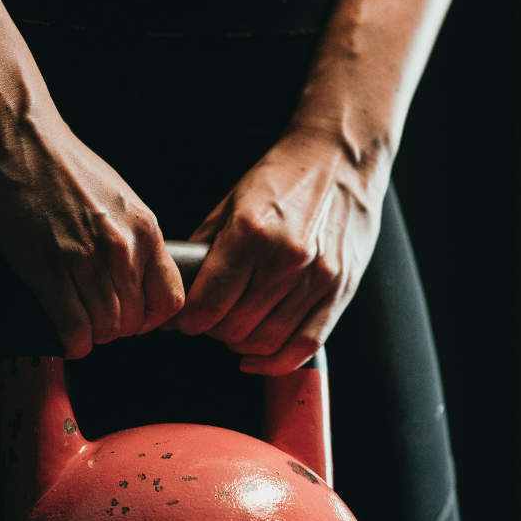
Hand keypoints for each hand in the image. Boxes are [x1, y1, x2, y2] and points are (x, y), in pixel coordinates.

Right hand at [0, 109, 183, 358]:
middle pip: (135, 322)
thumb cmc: (60, 163)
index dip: (150, 318)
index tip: (132, 316)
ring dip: (91, 335)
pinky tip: (63, 331)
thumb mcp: (117, 198)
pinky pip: (74, 331)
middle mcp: (122, 249)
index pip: (171, 300)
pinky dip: (70, 341)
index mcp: (145, 229)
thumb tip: (135, 277)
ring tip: (76, 320)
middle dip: (115, 328)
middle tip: (95, 317)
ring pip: (105, 331)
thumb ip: (132, 238)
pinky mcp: (48, 271)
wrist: (15, 134)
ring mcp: (86, 262)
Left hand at [170, 125, 386, 374]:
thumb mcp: (231, 202)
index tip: (187, 320)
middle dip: (214, 331)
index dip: (190, 321)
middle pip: (235, 327)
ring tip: (236, 331)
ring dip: (243, 345)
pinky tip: (259, 357)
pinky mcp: (341, 290)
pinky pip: (306, 345)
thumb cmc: (284, 177)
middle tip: (211, 321)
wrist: (340, 158)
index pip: (208, 304)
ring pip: (267, 341)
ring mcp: (317, 277)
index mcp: (250, 233)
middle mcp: (285, 258)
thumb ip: (205, 249)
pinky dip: (277, 361)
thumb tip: (179, 289)